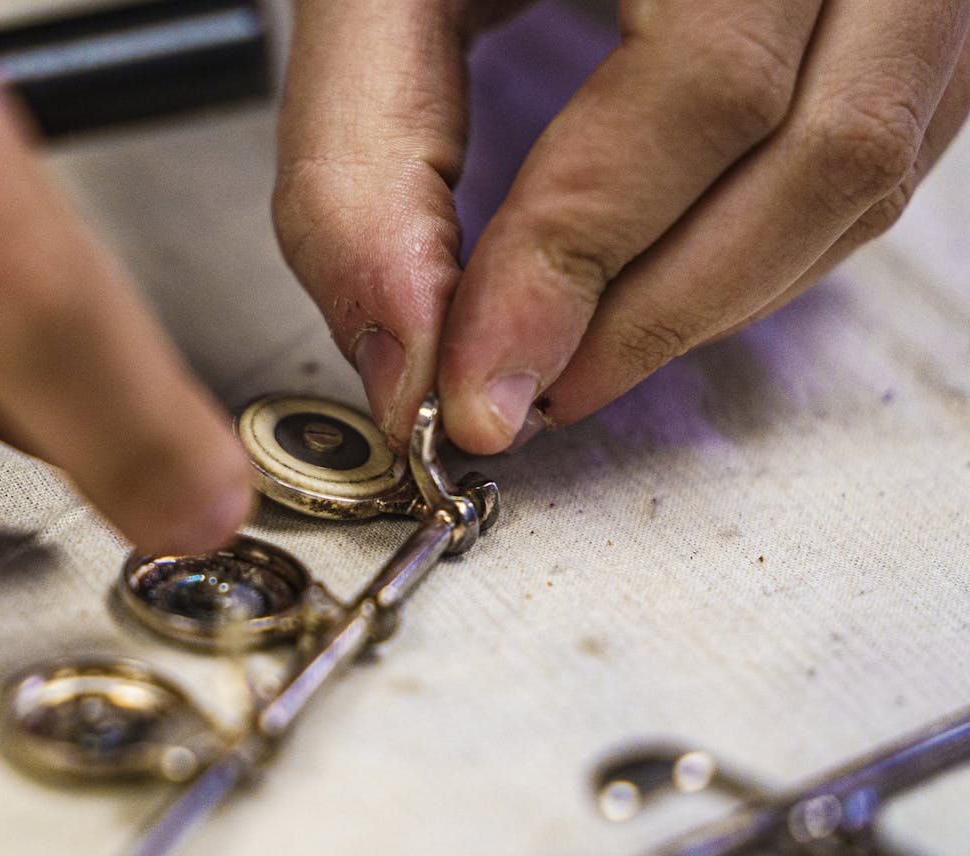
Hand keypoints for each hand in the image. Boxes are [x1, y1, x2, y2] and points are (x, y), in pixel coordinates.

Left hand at [275, 0, 969, 451]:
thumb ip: (365, 150)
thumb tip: (402, 352)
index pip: (702, 88)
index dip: (581, 259)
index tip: (482, 387)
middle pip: (821, 149)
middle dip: (654, 314)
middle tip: (526, 395)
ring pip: (869, 172)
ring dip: (712, 301)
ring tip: (575, 359)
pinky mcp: (918, 19)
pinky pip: (885, 162)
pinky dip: (761, 255)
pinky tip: (657, 287)